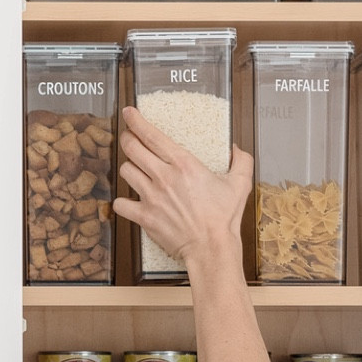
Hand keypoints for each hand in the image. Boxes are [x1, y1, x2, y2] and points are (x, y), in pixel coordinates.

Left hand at [111, 106, 253, 270]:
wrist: (211, 247)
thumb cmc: (224, 218)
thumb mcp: (240, 184)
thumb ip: (241, 161)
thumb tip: (235, 149)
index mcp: (184, 164)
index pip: (152, 135)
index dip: (136, 121)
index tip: (129, 113)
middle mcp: (163, 176)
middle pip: (132, 148)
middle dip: (127, 139)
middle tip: (129, 138)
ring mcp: (151, 196)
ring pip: (125, 171)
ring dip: (128, 168)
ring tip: (135, 169)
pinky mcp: (144, 216)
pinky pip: (120, 203)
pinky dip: (122, 201)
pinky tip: (129, 200)